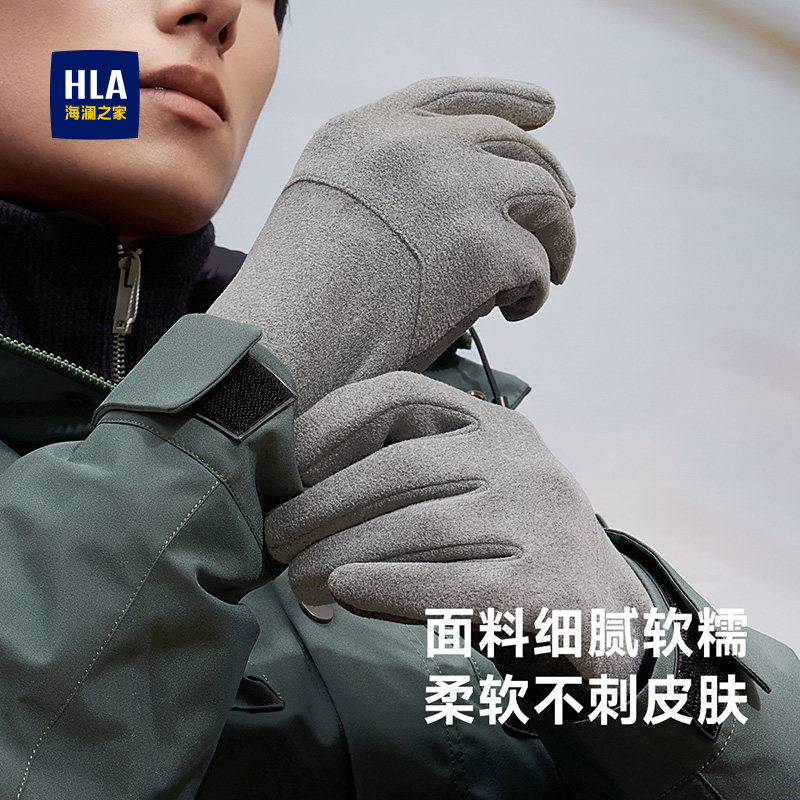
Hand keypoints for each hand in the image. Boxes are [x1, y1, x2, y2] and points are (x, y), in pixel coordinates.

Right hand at [210, 77, 575, 409]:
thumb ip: (389, 186)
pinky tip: (516, 312)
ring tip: (552, 271)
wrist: (291, 343)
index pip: (456, 96)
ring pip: (544, 195)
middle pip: (514, 144)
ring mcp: (455, 191)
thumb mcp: (325, 208)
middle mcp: (416, 146)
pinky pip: (536, 263)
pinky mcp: (485, 247)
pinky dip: (535, 290)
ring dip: (558, 235)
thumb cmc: (302, 300)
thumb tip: (471, 206)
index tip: (547, 111)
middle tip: (564, 208)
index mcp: (367, 130)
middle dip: (550, 176)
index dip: (510, 99)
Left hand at [264, 372, 650, 679]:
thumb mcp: (470, 492)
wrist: (605, 615)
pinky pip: (450, 585)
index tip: (283, 462)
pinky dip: (388, 587)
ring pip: (417, 531)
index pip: (402, 395)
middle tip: (274, 542)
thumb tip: (298, 495)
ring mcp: (541, 522)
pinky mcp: (549, 589)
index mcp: (494, 426)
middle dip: (320, 506)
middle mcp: (521, 460)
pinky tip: (346, 591)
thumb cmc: (508, 547)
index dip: (331, 420)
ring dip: (339, 555)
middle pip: (398, 471)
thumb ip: (406, 482)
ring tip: (297, 580)